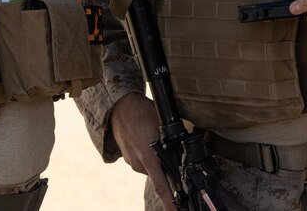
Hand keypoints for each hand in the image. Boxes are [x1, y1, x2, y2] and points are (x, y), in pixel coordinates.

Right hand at [111, 93, 176, 210]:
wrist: (120, 106)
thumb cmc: (143, 112)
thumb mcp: (163, 125)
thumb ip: (173, 142)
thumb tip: (186, 152)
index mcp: (150, 157)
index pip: (162, 188)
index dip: (170, 204)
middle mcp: (139, 163)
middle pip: (159, 175)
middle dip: (165, 167)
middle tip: (165, 150)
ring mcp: (132, 162)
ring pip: (150, 167)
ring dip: (155, 159)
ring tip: (152, 138)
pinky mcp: (127, 158)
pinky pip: (142, 161)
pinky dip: (147, 154)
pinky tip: (146, 139)